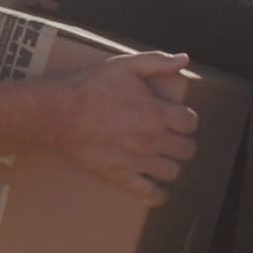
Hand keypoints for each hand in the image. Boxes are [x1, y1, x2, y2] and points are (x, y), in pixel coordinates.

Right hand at [54, 52, 199, 206]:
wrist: (61, 113)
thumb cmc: (92, 86)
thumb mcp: (125, 65)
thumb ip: (157, 61)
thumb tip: (184, 58)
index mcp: (157, 112)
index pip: (191, 123)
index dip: (187, 120)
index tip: (178, 118)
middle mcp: (152, 139)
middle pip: (187, 150)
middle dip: (182, 143)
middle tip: (172, 138)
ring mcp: (138, 161)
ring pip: (173, 172)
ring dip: (171, 165)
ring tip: (162, 158)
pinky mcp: (121, 176)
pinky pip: (151, 194)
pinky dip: (159, 194)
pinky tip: (157, 188)